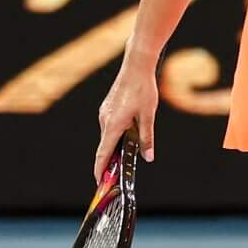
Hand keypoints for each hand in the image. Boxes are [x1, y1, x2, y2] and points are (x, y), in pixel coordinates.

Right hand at [95, 60, 158, 175]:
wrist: (136, 65)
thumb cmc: (143, 88)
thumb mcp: (148, 115)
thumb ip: (146, 138)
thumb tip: (148, 157)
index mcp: (113, 124)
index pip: (103, 153)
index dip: (100, 169)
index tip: (99, 182)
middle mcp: (105, 119)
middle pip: (105, 146)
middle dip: (109, 162)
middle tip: (115, 176)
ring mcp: (105, 112)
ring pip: (108, 136)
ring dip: (114, 147)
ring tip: (125, 157)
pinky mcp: (108, 107)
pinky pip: (109, 126)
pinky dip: (115, 136)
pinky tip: (127, 136)